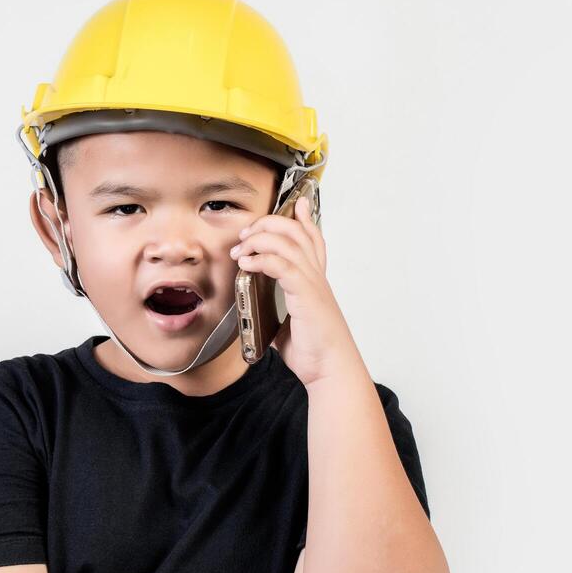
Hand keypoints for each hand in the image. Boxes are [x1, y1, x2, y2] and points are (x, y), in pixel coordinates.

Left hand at [228, 200, 360, 386]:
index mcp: (315, 280)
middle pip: (297, 232)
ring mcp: (312, 283)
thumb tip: (259, 314)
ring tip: (241, 249)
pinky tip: (247, 264)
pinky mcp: (305, 294)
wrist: (330, 369)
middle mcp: (317, 276)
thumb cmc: (314, 351)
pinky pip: (281, 264)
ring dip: (259, 239)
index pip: (313, 239)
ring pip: (288, 242)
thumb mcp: (289, 327)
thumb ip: (277, 313)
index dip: (305, 218)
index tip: (297, 204)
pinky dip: (261, 259)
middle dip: (269, 224)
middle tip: (247, 233)